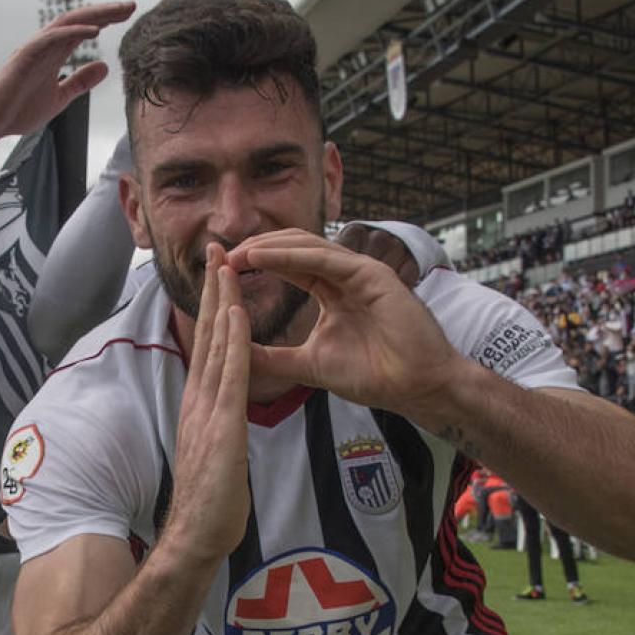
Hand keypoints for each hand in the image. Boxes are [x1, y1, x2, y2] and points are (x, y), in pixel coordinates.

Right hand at [0, 0, 136, 142]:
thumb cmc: (19, 110)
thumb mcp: (60, 97)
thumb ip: (81, 81)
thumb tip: (105, 67)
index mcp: (54, 54)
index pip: (84, 30)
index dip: (106, 20)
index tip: (128, 15)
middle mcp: (46, 46)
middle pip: (80, 20)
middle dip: (106, 12)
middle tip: (131, 5)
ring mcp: (35, 48)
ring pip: (67, 23)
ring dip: (94, 15)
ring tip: (117, 11)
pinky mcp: (25, 55)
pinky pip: (52, 38)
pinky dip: (73, 32)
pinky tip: (94, 30)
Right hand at [159, 245, 251, 563]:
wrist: (198, 534)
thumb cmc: (211, 500)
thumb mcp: (215, 449)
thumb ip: (217, 423)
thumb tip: (225, 410)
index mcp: (198, 403)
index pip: (206, 345)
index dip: (211, 307)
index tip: (218, 274)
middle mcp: (197, 398)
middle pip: (205, 334)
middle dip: (211, 289)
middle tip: (216, 248)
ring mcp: (206, 409)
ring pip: (214, 344)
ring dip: (220, 301)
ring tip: (225, 263)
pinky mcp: (221, 425)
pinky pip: (229, 374)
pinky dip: (233, 339)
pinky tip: (237, 311)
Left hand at [226, 230, 458, 418]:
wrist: (415, 387)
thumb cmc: (374, 375)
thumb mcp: (310, 364)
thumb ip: (275, 357)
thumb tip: (236, 357)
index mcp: (331, 289)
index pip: (287, 265)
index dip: (254, 263)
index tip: (219, 268)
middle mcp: (344, 274)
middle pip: (292, 248)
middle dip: (255, 249)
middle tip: (219, 257)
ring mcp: (360, 270)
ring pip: (305, 246)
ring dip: (267, 247)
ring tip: (235, 255)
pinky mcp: (372, 274)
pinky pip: (324, 258)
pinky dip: (290, 256)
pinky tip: (261, 257)